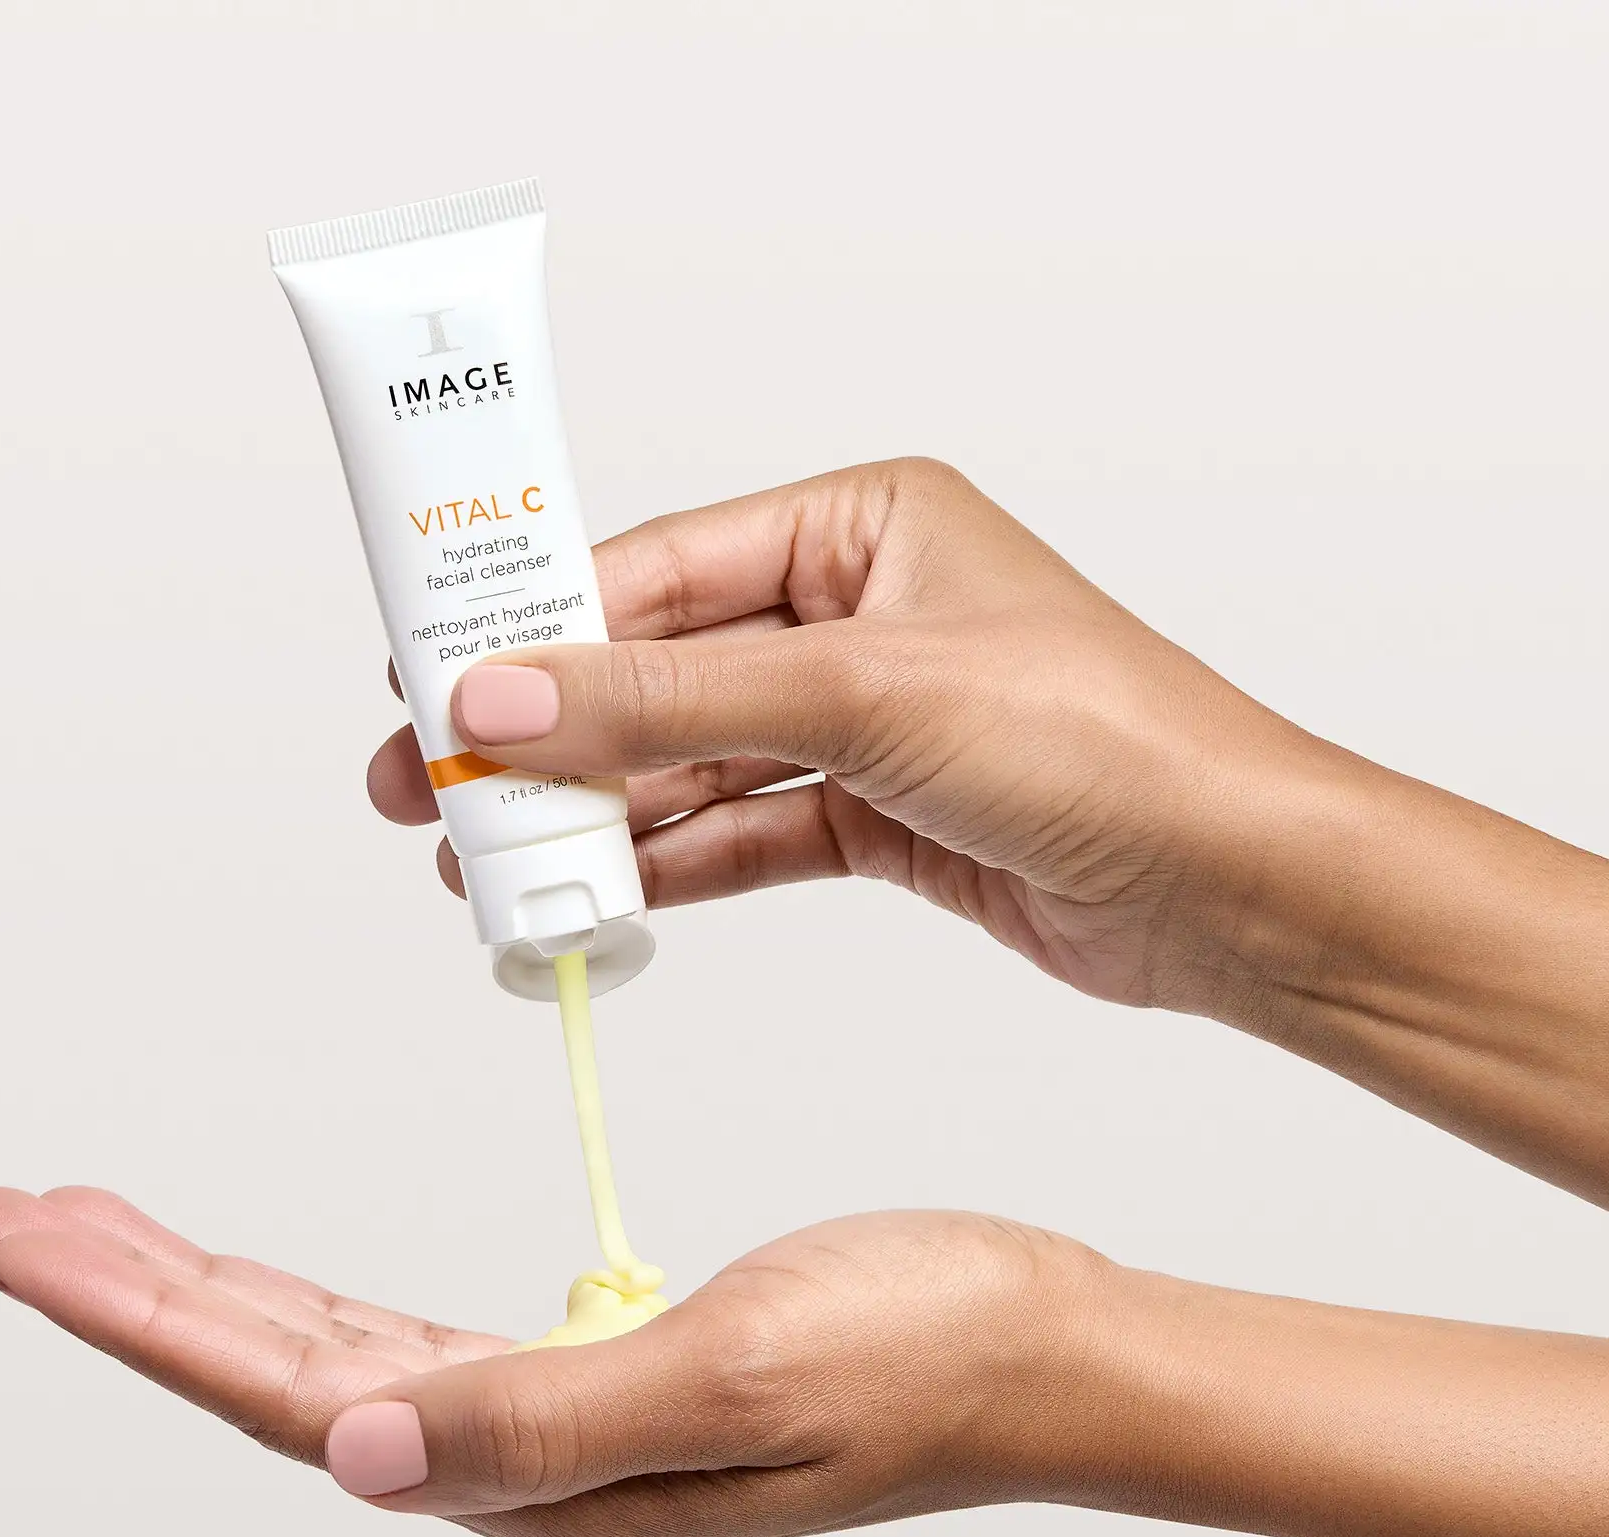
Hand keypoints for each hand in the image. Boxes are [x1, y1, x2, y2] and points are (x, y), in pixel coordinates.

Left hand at [0, 1184, 1608, 1536]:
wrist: (1045, 1344)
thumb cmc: (925, 1348)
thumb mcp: (733, 1375)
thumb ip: (541, 1423)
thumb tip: (359, 1451)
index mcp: (543, 1475)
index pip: (291, 1390)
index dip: (142, 1314)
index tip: (22, 1234)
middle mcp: (530, 1467)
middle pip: (281, 1372)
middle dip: (136, 1295)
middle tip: (12, 1215)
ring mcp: (563, 1424)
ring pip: (331, 1354)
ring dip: (208, 1294)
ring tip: (103, 1232)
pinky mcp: (603, 1372)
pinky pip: (411, 1335)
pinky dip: (317, 1298)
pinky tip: (276, 1281)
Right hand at [367, 458, 1300, 1009]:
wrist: (1227, 884)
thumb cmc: (1096, 738)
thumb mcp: (859, 693)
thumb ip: (668, 698)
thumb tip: (499, 700)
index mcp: (859, 523)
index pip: (657, 568)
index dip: (532, 625)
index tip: (427, 678)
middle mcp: (856, 612)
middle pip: (659, 667)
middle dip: (545, 732)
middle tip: (426, 784)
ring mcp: (866, 719)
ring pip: (693, 758)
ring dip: (597, 813)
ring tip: (488, 866)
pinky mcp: (880, 815)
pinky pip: (746, 830)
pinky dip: (674, 863)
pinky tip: (599, 897)